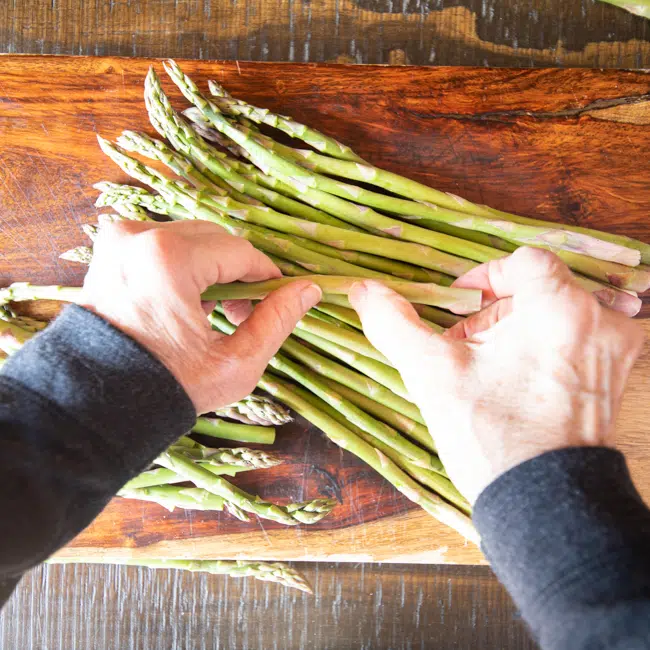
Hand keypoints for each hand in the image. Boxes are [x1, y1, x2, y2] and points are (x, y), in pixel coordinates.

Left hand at [80, 220, 320, 414]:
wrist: (98, 402)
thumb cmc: (168, 387)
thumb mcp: (236, 362)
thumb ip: (277, 320)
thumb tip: (308, 290)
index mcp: (169, 260)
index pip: (240, 252)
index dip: (266, 274)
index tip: (278, 296)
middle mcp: (140, 238)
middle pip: (215, 240)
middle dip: (237, 272)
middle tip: (241, 313)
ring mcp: (120, 242)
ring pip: (190, 239)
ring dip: (210, 268)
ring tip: (213, 311)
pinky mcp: (109, 251)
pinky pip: (162, 244)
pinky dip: (183, 266)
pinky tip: (185, 301)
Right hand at [349, 247, 643, 503]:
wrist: (542, 503)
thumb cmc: (491, 437)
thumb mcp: (432, 373)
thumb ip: (394, 323)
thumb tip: (362, 289)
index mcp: (561, 309)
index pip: (524, 260)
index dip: (485, 276)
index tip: (460, 304)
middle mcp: (601, 322)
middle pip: (540, 287)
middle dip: (497, 309)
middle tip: (467, 343)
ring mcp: (614, 352)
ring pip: (558, 312)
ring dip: (520, 327)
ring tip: (489, 365)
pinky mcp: (615, 377)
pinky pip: (578, 338)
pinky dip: (544, 346)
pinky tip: (516, 378)